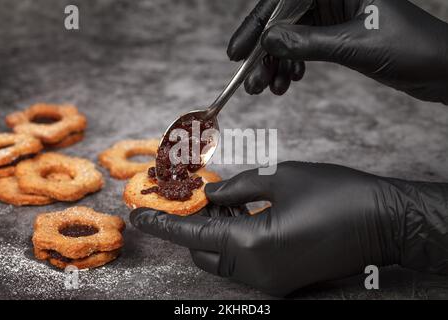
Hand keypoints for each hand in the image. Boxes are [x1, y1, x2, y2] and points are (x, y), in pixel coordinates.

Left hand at [130, 162, 447, 296]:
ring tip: (221, 199)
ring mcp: (271, 279)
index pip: (193, 236)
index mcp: (252, 246)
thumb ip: (237, 189)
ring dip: (216, 231)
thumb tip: (211, 195)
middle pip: (205, 251)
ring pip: (224, 258)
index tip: (139, 216)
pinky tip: (242, 213)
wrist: (383, 220)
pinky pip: (245, 261)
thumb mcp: (279, 178)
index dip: (163, 224)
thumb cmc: (334, 193)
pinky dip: (235, 239)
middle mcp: (256, 271)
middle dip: (194, 225)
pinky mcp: (284, 277)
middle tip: (195, 196)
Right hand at [228, 0, 447, 103]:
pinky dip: (294, 66)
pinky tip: (290, 82)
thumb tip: (268, 41)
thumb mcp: (354, 45)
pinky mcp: (339, 33)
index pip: (284, 0)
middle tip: (253, 83)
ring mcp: (336, 13)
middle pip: (284, 20)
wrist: (440, 69)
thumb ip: (308, 42)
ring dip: (278, 65)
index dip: (256, 26)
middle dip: (266, 55)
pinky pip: (306, 48)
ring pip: (292, 37)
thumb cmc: (411, 47)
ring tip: (272, 89)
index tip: (236, 53)